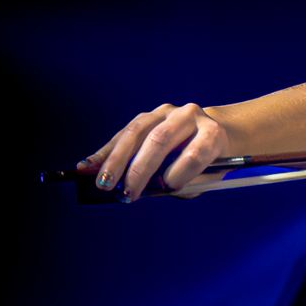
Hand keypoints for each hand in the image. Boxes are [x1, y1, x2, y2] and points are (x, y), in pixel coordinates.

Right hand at [76, 102, 232, 200]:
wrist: (217, 132)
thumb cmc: (212, 162)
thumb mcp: (209, 177)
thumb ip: (183, 185)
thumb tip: (145, 190)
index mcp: (212, 134)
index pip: (195, 153)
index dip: (179, 172)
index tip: (167, 188)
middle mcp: (190, 116)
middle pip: (160, 140)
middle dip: (139, 169)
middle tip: (126, 193)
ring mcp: (167, 112)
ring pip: (136, 133)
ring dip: (116, 160)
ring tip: (103, 183)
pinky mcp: (149, 115)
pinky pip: (124, 133)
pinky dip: (106, 151)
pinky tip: (88, 166)